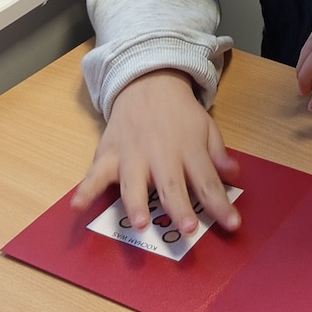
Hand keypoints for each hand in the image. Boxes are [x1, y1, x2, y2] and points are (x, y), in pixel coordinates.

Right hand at [71, 69, 240, 233]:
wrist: (147, 82)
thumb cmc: (179, 113)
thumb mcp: (206, 126)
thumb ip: (218, 153)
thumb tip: (233, 175)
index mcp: (188, 148)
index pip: (207, 180)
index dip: (220, 204)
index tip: (233, 225)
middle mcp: (160, 154)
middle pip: (172, 185)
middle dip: (180, 208)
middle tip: (189, 229)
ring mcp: (131, 155)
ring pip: (134, 183)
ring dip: (137, 204)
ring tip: (141, 224)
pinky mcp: (108, 154)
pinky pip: (94, 174)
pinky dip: (85, 190)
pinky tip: (78, 206)